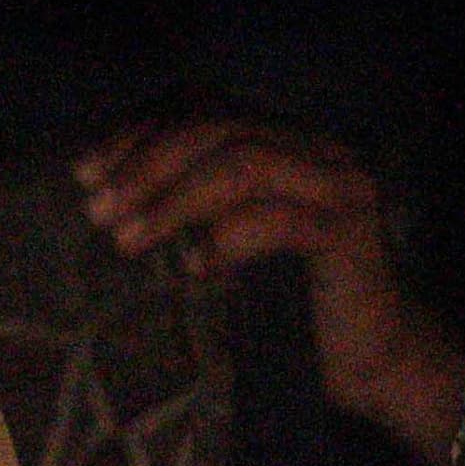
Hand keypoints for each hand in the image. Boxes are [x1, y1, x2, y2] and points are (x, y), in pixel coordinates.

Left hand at [76, 119, 464, 465]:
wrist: (379, 360)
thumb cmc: (292, 310)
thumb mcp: (229, 246)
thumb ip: (191, 211)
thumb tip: (107, 200)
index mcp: (284, 142)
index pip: (203, 105)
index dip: (140, 129)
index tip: (85, 170)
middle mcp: (316, 150)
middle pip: (219, 127)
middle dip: (146, 163)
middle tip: (96, 208)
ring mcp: (341, 186)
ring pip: (244, 165)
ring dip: (174, 199)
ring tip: (126, 240)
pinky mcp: (352, 234)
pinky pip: (280, 220)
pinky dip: (228, 239)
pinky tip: (194, 271)